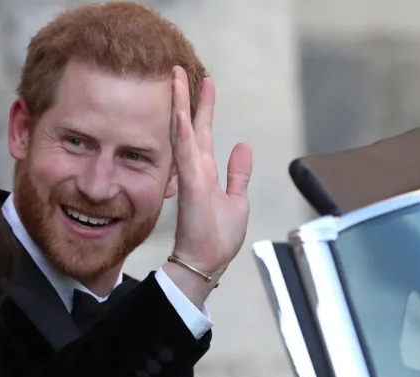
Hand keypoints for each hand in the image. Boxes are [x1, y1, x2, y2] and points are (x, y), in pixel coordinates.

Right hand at [168, 66, 253, 294]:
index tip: (205, 83)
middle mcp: (195, 170)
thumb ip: (238, 173)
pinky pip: (185, 153)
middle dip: (187, 97)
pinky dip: (182, 132)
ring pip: (183, 132)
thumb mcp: (237, 200)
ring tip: (176, 79)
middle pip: (190, 125)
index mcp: (206, 173)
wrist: (205, 263)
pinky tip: (180, 112)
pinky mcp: (191, 186)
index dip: (204, 107)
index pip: (203, 133)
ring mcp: (191, 176)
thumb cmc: (218, 238)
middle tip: (180, 70)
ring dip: (180, 105)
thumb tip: (243, 146)